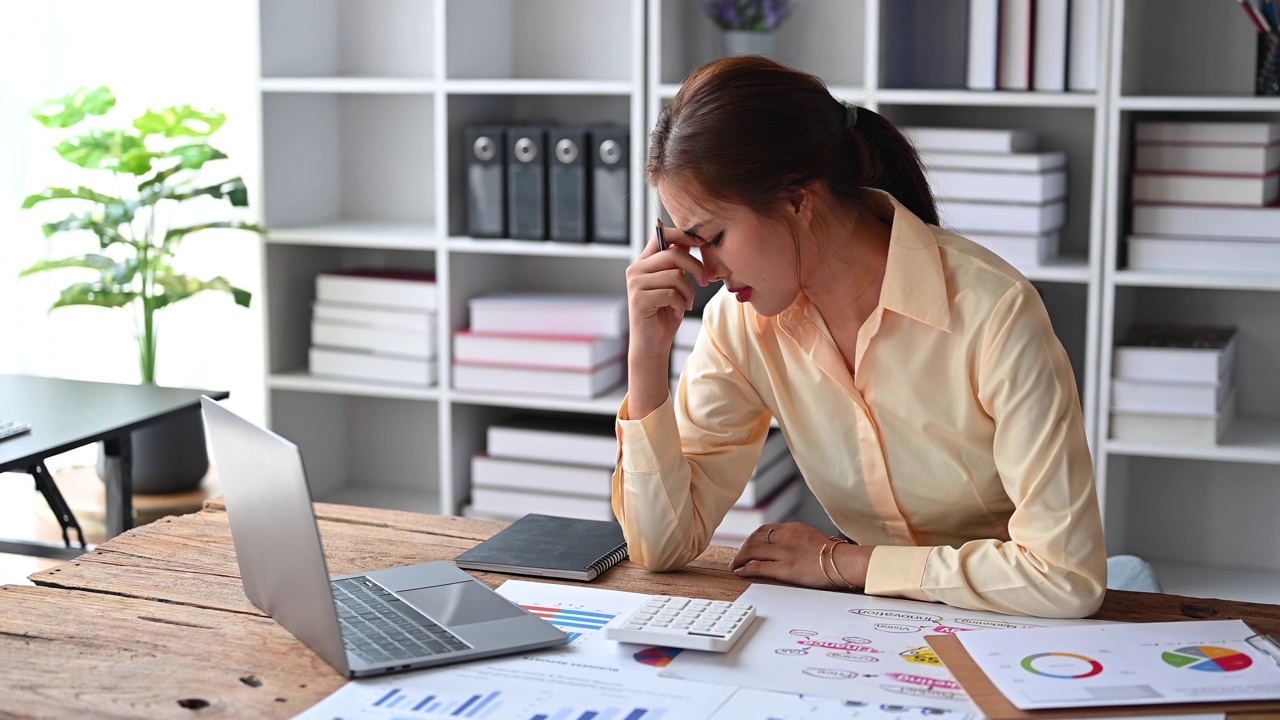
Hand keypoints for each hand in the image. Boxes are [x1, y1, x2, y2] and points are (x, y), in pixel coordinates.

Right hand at [624, 227, 707, 358]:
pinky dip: (681, 304)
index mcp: (644, 262)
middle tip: (704, 283)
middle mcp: (636, 270)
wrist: (652, 344)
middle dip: (696, 268)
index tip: (701, 242)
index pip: (660, 235)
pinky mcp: (639, 299)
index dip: (683, 234)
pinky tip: (677, 312)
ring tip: (686, 303)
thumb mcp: (675, 284)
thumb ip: (677, 263)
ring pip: (676, 275)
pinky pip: (671, 293)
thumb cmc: (666, 314)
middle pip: (674, 254)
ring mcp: (635, 284)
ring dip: (689, 292)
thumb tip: (690, 240)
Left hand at [730, 522, 870, 590]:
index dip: (752, 538)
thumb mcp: (814, 537)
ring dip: (740, 558)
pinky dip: (746, 569)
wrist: (847, 563)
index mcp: (794, 528)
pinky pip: (758, 567)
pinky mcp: (785, 569)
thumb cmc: (836, 555)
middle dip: (743, 548)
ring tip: (735, 565)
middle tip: (738, 557)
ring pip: (752, 551)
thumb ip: (798, 539)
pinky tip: (741, 572)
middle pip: (755, 539)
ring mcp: (785, 552)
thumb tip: (788, 547)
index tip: (748, 545)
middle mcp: (786, 537)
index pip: (765, 529)